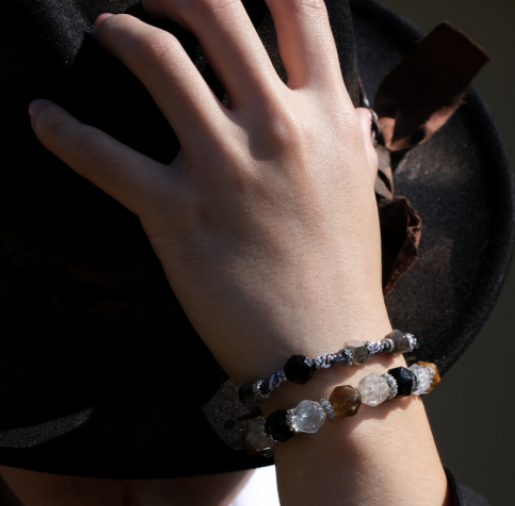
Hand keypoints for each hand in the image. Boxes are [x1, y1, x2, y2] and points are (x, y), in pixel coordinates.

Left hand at [29, 0, 384, 382]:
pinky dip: (64, 130)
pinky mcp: (176, 212)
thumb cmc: (345, 279)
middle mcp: (277, 127)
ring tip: (107, 32)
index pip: (300, 9)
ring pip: (157, 59)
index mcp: (327, 119)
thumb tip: (346, 111)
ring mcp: (223, 167)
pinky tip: (42, 116)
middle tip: (156, 2)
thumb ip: (349, 141)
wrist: (325, 350)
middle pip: (218, 12)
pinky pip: (104, 156)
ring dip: (122, 32)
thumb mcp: (361, 196)